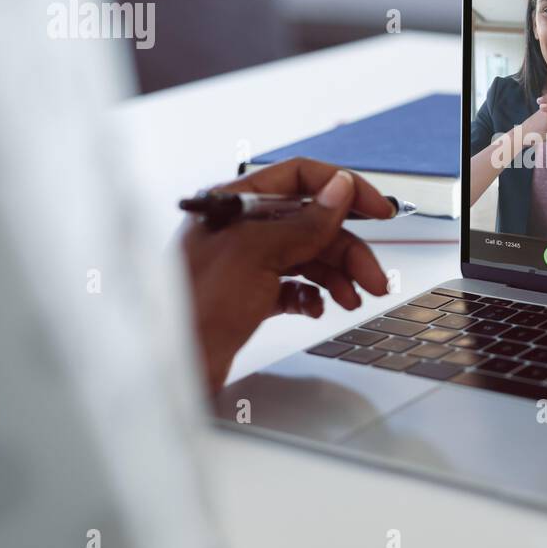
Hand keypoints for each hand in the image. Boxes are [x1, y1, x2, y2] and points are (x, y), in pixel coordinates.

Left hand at [180, 158, 393, 393]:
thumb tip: (339, 190)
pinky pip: (295, 286)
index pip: (300, 179)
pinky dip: (313, 296)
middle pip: (312, 224)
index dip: (343, 190)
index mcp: (235, 203)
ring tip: (355, 299)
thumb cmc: (192, 307)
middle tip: (374, 277)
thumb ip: (304, 222)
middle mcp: (240, 229)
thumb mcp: (255, 254)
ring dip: (338, 276)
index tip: (377, 209)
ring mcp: (246, 263)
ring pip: (308, 257)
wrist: (169, 369)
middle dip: (348, 249)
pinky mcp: (249, 296)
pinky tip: (316, 308)